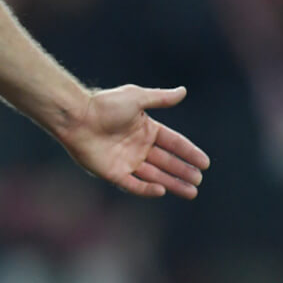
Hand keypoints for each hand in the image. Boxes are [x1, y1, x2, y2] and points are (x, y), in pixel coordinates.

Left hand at [61, 85, 209, 198]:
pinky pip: (133, 184)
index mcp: (144, 129)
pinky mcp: (112, 172)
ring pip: (154, 175)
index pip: (172, 143)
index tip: (205, 163)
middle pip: (166, 161)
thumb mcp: (136, 98)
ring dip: (172, 183)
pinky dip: (147, 189)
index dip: (188, 152)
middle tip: (199, 180)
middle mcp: (137, 146)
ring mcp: (125, 160)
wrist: (77, 117)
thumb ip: (160, 98)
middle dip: (183, 171)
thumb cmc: (105, 104)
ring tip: (191, 192)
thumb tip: (183, 91)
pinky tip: (162, 190)